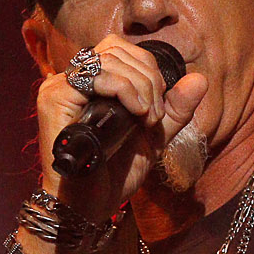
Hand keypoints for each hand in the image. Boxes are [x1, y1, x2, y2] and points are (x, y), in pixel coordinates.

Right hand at [35, 34, 210, 218]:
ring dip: (139, 85)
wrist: (91, 205)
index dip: (148, 68)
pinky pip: (93, 76)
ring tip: (146, 118)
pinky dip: (122, 89)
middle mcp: (72, 81)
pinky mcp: (53, 98)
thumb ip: (176, 109)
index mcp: (91, 83)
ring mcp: (59, 87)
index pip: (120, 49)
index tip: (158, 107)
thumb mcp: (155, 138)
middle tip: (155, 114)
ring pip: (107, 59)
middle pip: (115, 48)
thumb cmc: (115, 174)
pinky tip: (136, 113)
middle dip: (148, 77)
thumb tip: (200, 79)